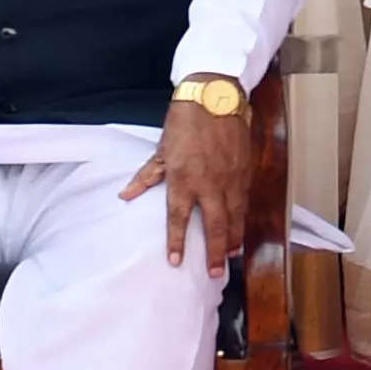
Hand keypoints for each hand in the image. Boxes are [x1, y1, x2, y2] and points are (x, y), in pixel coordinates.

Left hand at [134, 95, 251, 266]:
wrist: (215, 96)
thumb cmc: (185, 121)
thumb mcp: (161, 149)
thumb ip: (146, 176)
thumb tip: (125, 196)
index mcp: (184, 178)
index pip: (179, 218)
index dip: (177, 241)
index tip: (175, 261)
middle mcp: (209, 183)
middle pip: (214, 225)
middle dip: (214, 252)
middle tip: (215, 273)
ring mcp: (230, 178)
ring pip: (234, 216)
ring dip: (232, 239)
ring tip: (230, 257)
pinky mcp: (245, 171)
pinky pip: (244, 201)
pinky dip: (243, 218)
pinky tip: (240, 230)